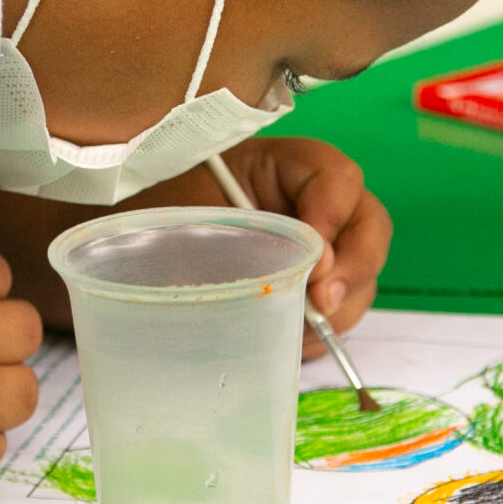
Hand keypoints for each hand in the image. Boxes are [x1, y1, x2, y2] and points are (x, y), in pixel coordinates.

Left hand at [154, 138, 391, 360]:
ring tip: (299, 328)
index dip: (333, 212)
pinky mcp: (313, 284)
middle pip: (368, 224)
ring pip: (363, 272)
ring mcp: (320, 246)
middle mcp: (311, 203)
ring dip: (340, 305)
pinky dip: (324, 329)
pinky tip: (291, 338)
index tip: (315, 257)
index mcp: (280, 166)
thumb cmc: (155, 217)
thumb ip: (230, 237)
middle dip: (353, 268)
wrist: (134, 251)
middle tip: (322, 303)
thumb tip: (289, 277)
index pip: (335, 176)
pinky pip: (343, 306)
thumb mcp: (184, 215)